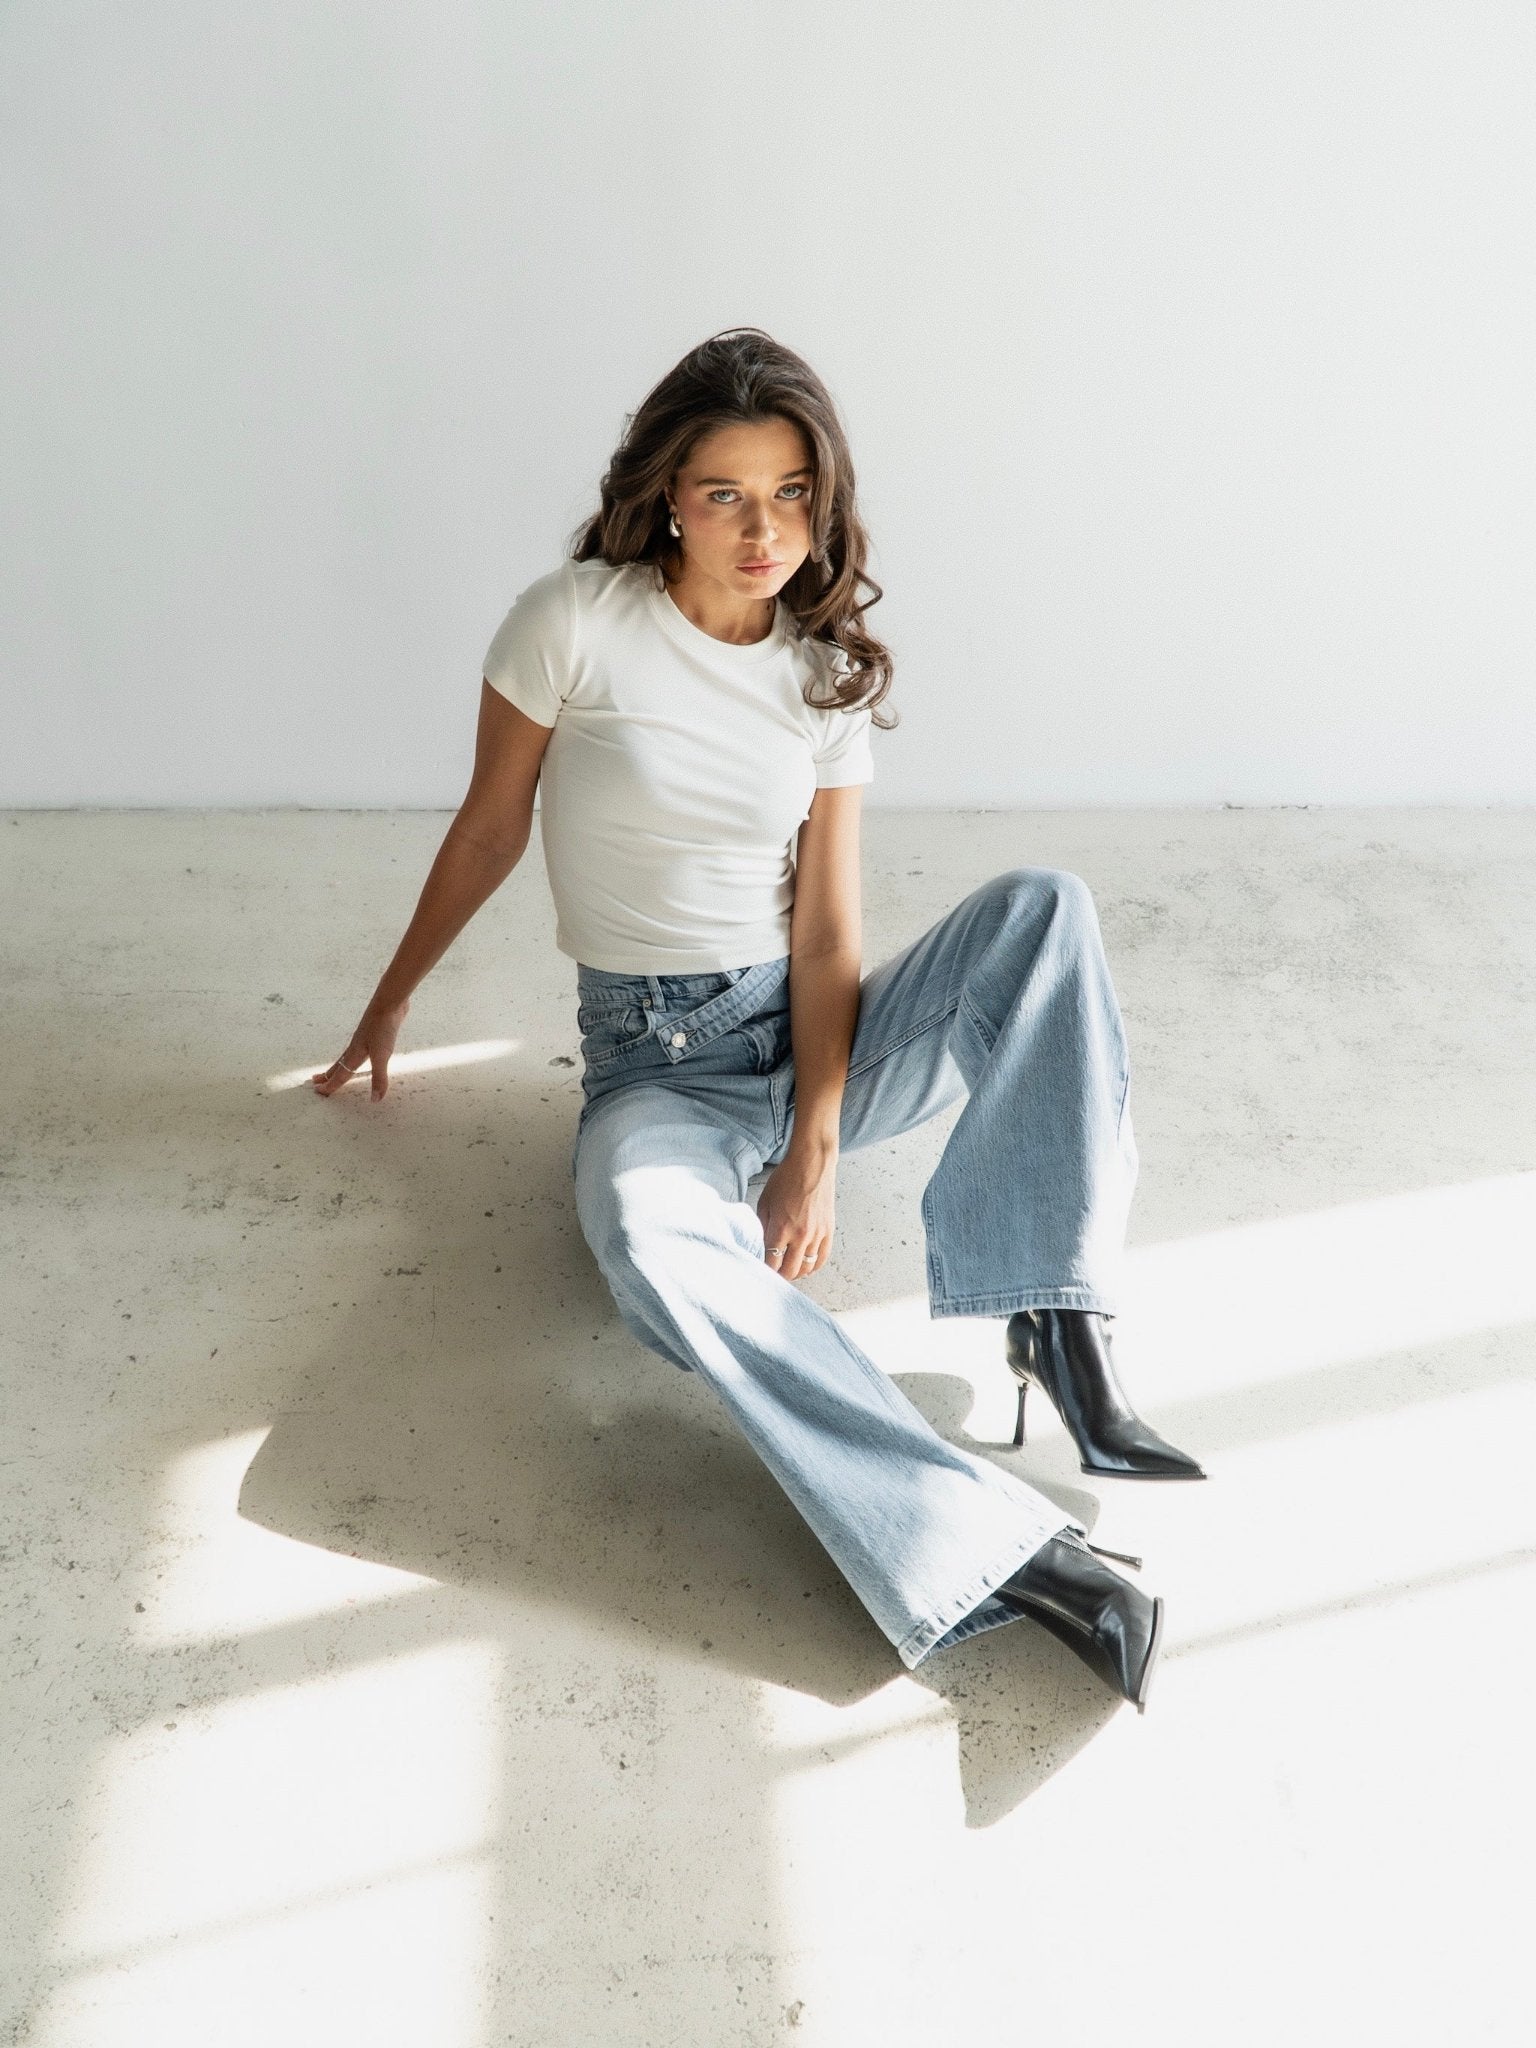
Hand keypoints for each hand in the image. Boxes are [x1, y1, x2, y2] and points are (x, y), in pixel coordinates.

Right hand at [311, 998, 409, 1101]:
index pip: (340, 1074)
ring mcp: (363, 1039)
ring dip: (338, 1066)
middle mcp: (355, 1047)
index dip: (331, 1085)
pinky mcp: (372, 1033)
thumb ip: (379, 1078)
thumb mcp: (382, 1055)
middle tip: (315, 1083)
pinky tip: (359, 1053)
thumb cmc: (383, 1027)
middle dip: (327, 1076)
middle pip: (338, 1065)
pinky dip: (352, 1056)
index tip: (319, 1092)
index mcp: (355, 1054)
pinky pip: (358, 1049)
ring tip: (331, 1071)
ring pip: (346, 1057)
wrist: (389, 1002)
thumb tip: (375, 1100)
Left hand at [757, 1145, 836, 1278]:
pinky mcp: (828, 1231)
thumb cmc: (786, 1179)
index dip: (764, 1269)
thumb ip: (762, 1226)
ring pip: (807, 1268)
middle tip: (773, 1274)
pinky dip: (814, 1267)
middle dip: (779, 1276)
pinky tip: (806, 1268)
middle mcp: (800, 1236)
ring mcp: (817, 1235)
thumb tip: (760, 1245)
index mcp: (781, 1228)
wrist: (812, 1165)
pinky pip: (822, 1258)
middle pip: (789, 1270)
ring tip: (788, 1271)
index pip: (771, 1262)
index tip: (760, 1269)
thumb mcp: (765, 1202)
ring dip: (796, 1274)